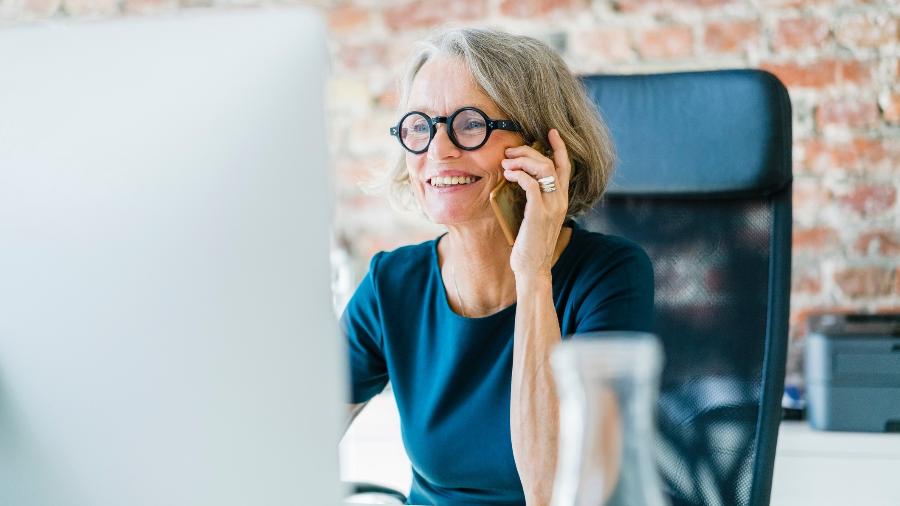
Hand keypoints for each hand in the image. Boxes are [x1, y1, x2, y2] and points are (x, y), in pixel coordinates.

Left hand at [501, 129, 571, 279]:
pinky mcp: (539, 213)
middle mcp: (560, 200)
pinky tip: (508, 175)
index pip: (565, 167)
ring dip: (522, 161)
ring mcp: (551, 206)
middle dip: (529, 151)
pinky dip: (519, 175)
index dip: (560, 147)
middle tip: (510, 152)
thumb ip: (536, 200)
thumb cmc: (530, 245)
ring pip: (542, 169)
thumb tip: (521, 182)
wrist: (533, 269)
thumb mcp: (536, 218)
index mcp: (562, 200)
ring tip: (506, 163)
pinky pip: (531, 184)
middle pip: (551, 162)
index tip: (551, 132)